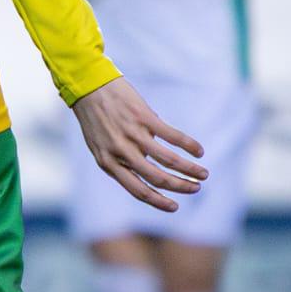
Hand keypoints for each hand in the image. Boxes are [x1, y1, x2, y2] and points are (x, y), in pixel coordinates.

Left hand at [71, 78, 207, 212]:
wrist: (87, 84)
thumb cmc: (95, 116)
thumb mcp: (99, 144)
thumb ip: (121, 159)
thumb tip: (150, 168)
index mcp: (108, 162)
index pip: (137, 190)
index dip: (159, 202)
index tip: (175, 207)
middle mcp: (120, 151)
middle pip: (157, 178)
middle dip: (180, 187)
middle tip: (196, 188)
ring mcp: (133, 134)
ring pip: (168, 160)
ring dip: (189, 170)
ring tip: (203, 174)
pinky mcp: (143, 117)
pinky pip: (172, 136)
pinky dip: (188, 145)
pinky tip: (199, 151)